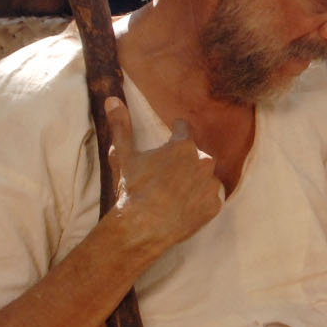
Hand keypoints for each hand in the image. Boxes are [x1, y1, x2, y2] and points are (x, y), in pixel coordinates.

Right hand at [105, 99, 222, 257]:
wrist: (142, 228)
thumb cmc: (133, 189)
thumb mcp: (123, 156)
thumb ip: (120, 126)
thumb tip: (112, 99)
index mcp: (183, 146)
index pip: (184, 128)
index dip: (175, 131)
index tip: (171, 134)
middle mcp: (204, 161)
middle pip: (196, 155)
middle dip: (184, 161)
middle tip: (167, 175)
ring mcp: (211, 184)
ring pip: (206, 177)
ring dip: (195, 181)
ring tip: (175, 193)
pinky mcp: (214, 205)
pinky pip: (210, 198)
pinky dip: (200, 201)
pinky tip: (184, 207)